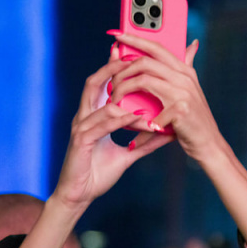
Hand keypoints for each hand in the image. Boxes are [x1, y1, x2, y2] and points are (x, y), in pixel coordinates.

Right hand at [52, 53, 172, 213]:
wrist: (80, 196)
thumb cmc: (97, 174)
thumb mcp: (127, 155)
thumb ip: (145, 142)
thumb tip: (166, 132)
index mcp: (93, 117)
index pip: (102, 85)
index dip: (112, 66)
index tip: (129, 51)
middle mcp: (84, 117)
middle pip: (94, 82)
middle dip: (111, 66)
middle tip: (130, 53)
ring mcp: (80, 127)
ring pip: (99, 100)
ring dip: (121, 92)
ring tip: (140, 81)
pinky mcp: (80, 141)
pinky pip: (101, 124)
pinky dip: (119, 118)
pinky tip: (134, 115)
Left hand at [108, 34, 223, 163]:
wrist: (208, 143)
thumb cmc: (194, 118)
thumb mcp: (192, 88)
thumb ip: (187, 65)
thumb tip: (192, 43)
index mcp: (184, 70)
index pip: (157, 47)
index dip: (135, 38)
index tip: (116, 34)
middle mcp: (184, 77)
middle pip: (145, 61)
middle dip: (122, 70)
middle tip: (111, 83)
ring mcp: (183, 92)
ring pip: (143, 80)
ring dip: (123, 90)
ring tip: (114, 100)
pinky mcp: (180, 110)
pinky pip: (149, 112)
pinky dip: (137, 122)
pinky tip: (130, 129)